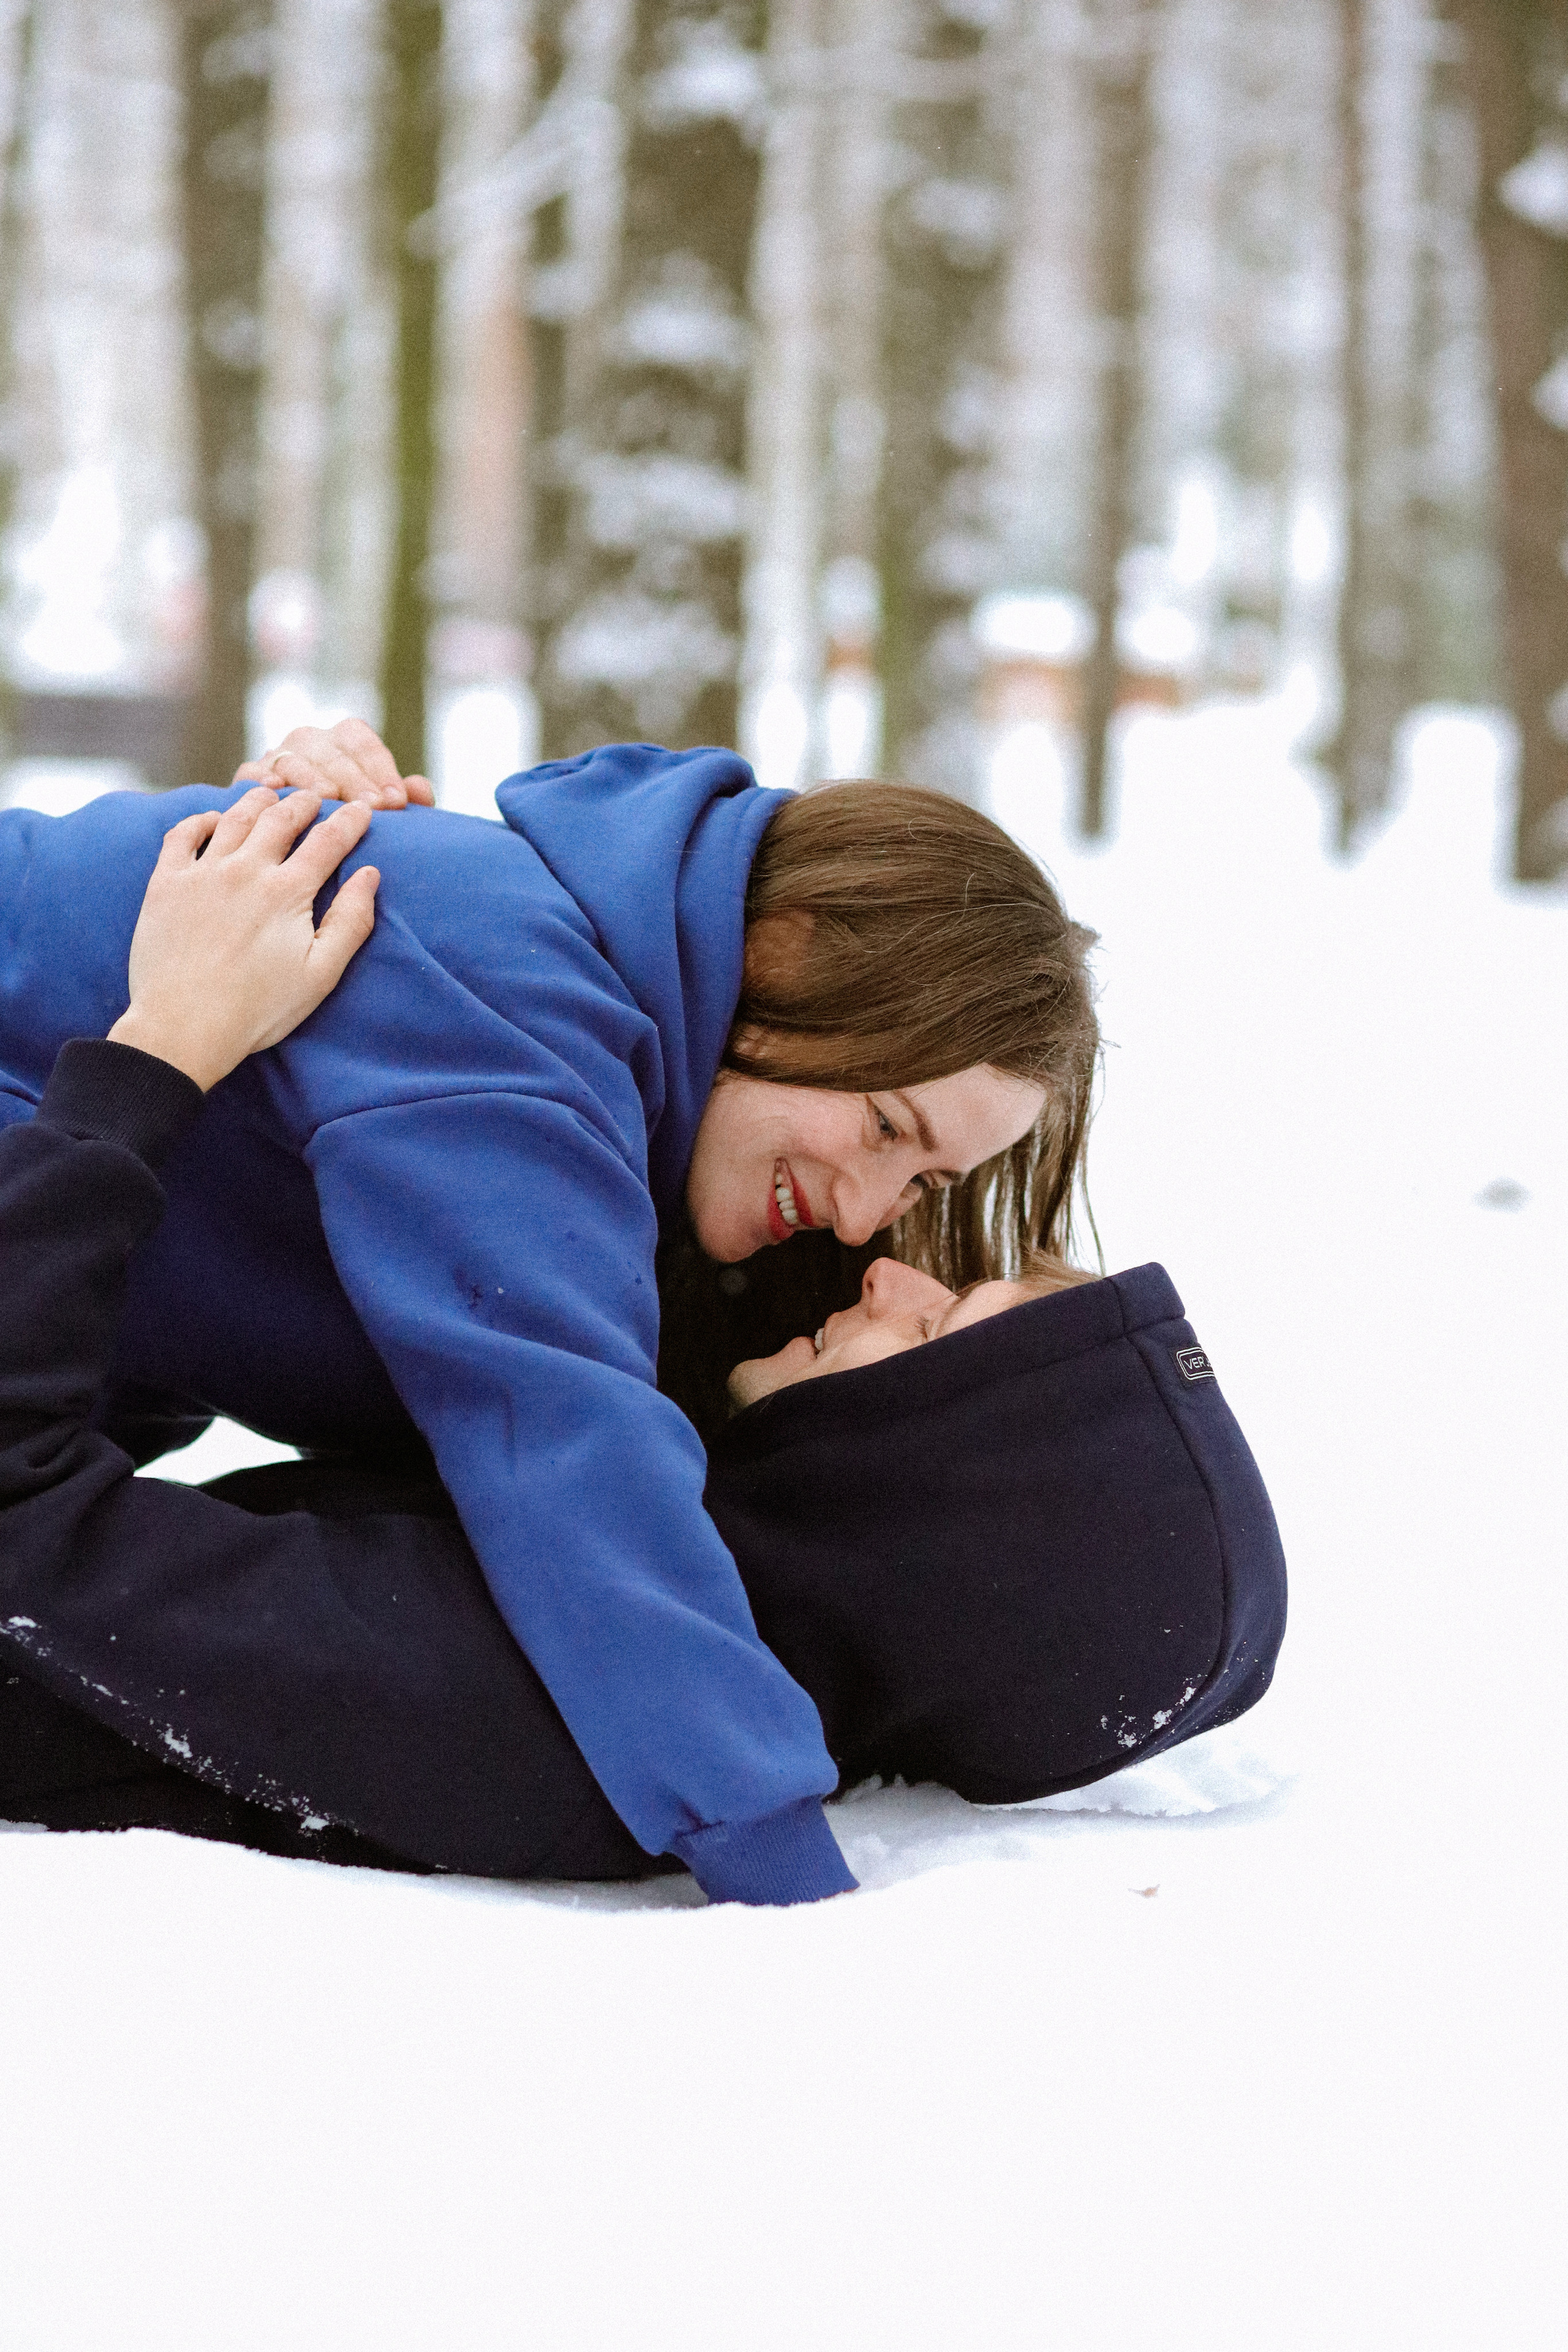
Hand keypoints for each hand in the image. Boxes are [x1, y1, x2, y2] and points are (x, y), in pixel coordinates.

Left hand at [108, 788, 379, 1090]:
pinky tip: (214, 819)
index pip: (328, 840)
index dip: (349, 821)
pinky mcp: (165, 883)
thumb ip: (351, 922)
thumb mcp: (320, 975)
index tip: (361, 809)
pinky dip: (201, 819)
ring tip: (270, 795)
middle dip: (304, 802)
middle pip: (281, 818)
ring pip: (235, 817)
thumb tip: (369, 875)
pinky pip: (183, 834)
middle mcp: (245, 870)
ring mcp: (201, 873)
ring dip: (258, 801)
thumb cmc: (257, 1010)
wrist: (182, 1028)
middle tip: (315, 796)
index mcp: (288, 892)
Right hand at [234, 716, 434, 808]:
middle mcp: (310, 741)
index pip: (361, 742)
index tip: (397, 802)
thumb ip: (403, 798)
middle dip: (354, 780)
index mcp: (343, 740)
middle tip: (372, 808)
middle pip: (331, 752)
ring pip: (293, 760)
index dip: (381, 769)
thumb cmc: (350, 820)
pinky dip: (261, 779)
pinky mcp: (251, 776)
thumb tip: (419, 789)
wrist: (296, 832)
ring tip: (327, 798)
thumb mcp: (380, 808)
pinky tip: (273, 791)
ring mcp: (278, 756)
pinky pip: (252, 774)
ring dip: (310, 778)